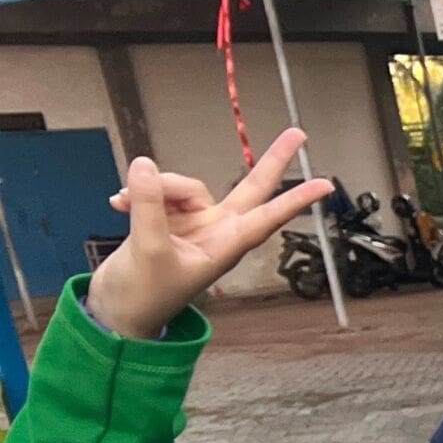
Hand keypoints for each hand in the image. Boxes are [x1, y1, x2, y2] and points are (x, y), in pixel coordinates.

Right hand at [88, 130, 333, 340]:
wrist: (117, 308)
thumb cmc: (144, 293)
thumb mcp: (148, 250)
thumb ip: (149, 206)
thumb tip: (145, 165)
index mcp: (226, 245)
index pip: (267, 217)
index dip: (294, 201)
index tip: (325, 186)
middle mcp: (217, 230)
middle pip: (249, 189)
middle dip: (271, 162)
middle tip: (299, 134)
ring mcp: (194, 221)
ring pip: (184, 185)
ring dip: (154, 188)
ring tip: (124, 204)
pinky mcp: (168, 216)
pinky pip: (157, 189)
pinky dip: (137, 193)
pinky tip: (116, 203)